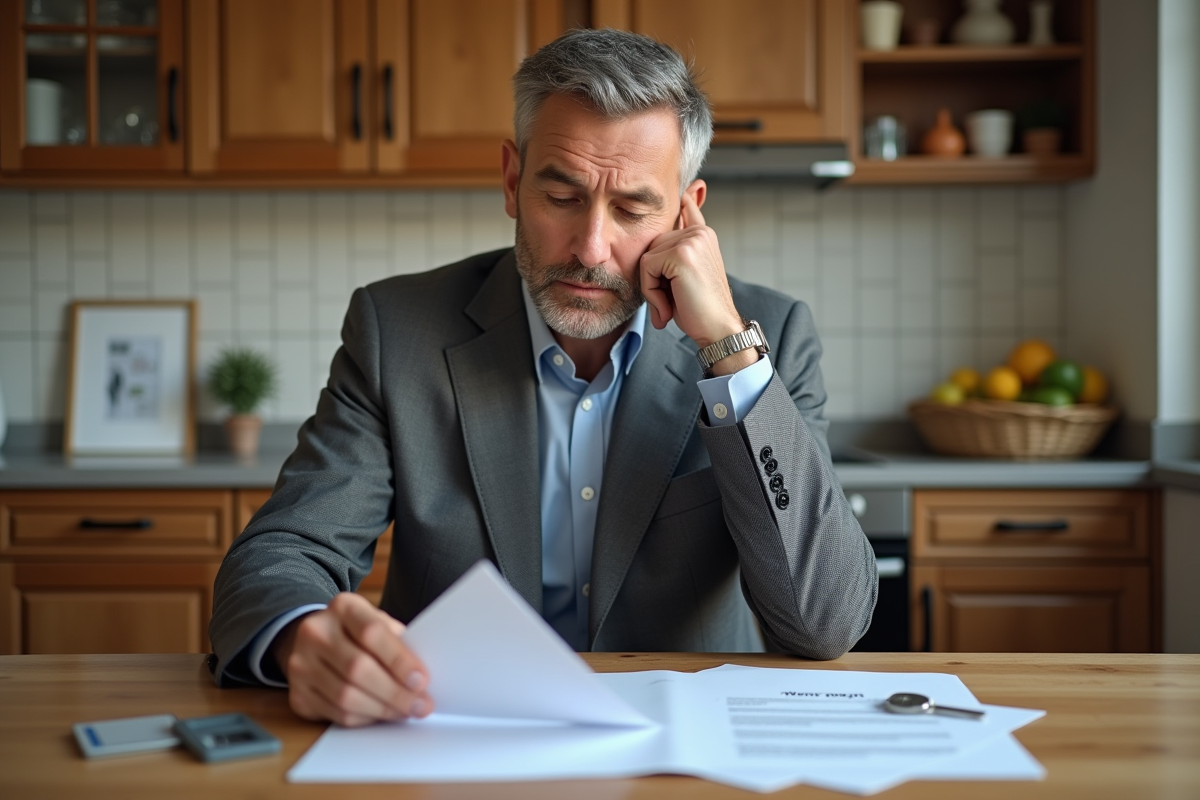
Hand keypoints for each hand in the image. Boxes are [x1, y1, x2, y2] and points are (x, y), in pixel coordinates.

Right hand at [273, 592, 432, 726]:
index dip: (399, 660)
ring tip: (405, 712)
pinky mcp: (297, 693)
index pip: (371, 633)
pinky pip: (335, 713)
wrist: (314, 638)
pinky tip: (381, 715)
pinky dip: (364, 718)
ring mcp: (300, 663)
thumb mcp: (377, 622)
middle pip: (357, 668)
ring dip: (382, 710)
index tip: (422, 681)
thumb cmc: (357, 632)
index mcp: (342, 607)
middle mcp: (315, 632)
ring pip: (345, 696)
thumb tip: (421, 679)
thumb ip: (397, 642)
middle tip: (421, 705)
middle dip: (395, 693)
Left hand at [639, 189, 755, 375]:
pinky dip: (652, 292)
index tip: (689, 187)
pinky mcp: (682, 254)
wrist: (718, 329)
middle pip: (651, 245)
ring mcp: (692, 241)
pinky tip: (669, 307)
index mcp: (703, 235)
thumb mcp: (685, 276)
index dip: (685, 199)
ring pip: (647, 257)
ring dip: (651, 287)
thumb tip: (665, 240)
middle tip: (669, 302)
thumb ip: (673, 256)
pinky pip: (647, 268)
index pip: (685, 209)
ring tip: (671, 304)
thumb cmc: (699, 309)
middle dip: (652, 277)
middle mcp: (699, 233)